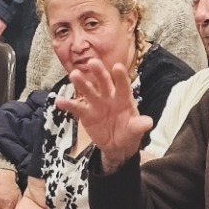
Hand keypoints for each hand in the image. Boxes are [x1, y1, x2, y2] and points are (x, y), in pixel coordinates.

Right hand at [58, 56, 151, 170]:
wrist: (117, 146)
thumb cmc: (129, 133)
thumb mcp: (135, 131)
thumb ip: (139, 126)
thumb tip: (148, 122)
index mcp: (124, 98)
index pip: (123, 85)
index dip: (120, 76)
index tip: (117, 67)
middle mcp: (109, 97)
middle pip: (103, 82)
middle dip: (98, 72)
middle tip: (92, 62)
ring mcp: (96, 104)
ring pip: (88, 91)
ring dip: (81, 83)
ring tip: (74, 75)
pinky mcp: (86, 114)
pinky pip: (76, 108)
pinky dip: (68, 104)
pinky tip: (59, 101)